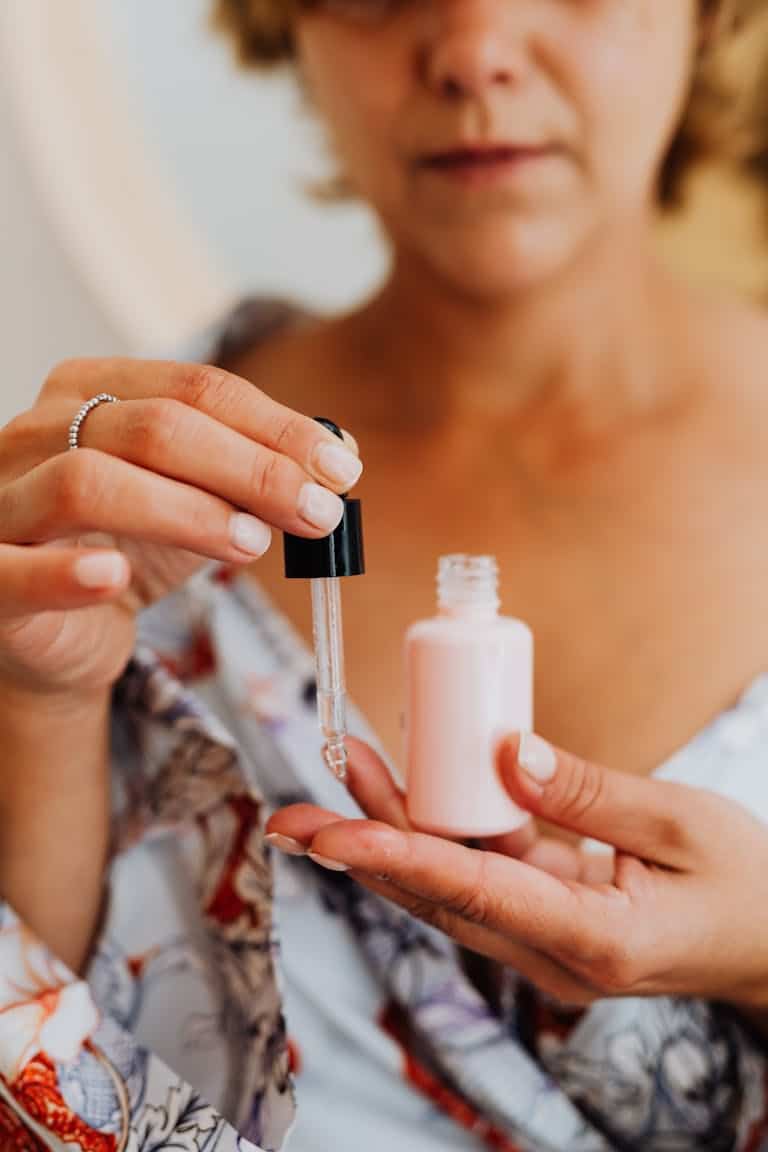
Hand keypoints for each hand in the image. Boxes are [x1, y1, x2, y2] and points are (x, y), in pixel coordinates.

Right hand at [0, 358, 361, 696]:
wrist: (55, 634)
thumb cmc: (126, 550)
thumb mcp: (199, 503)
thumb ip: (256, 475)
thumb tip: (343, 453)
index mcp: (90, 392)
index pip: (195, 389)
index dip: (277, 428)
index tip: (342, 469)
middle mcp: (36, 430)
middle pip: (155, 427)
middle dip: (254, 469)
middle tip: (320, 512)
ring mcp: (0, 499)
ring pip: (90, 480)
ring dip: (188, 511)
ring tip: (253, 544)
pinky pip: (14, 569)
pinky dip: (65, 571)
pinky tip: (117, 577)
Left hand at [268, 733, 767, 1008]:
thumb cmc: (744, 883)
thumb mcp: (682, 823)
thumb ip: (590, 791)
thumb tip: (506, 752)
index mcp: (596, 942)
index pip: (477, 897)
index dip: (399, 859)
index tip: (331, 837)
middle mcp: (554, 953)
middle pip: (441, 896)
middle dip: (367, 845)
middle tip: (297, 810)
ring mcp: (546, 939)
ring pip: (450, 882)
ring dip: (396, 826)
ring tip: (347, 762)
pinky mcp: (545, 914)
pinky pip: (481, 869)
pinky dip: (445, 823)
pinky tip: (415, 776)